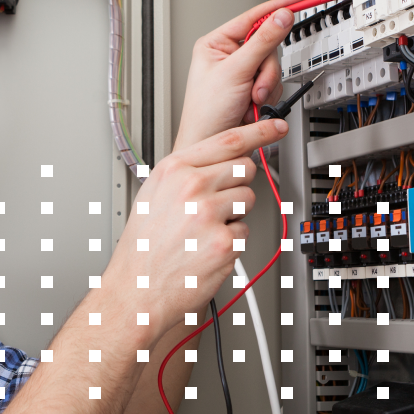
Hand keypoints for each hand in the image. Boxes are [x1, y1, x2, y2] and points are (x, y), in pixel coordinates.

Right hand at [101, 119, 288, 340]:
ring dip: (235, 215)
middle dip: (237, 184)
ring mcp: (208, 214)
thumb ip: (186, 173)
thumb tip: (222, 160)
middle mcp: (190, 187)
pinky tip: (206, 248)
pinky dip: (231, 243)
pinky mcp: (224, 242)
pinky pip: (245, 232)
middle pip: (244, 168)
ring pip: (248, 199)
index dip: (258, 131)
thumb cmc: (143, 246)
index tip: (275, 126)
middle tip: (216, 204)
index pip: (227, 140)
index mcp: (173, 170)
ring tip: (205, 229)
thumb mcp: (153, 194)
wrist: (137, 287)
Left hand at [173, 0, 306, 151]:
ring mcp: (242, 74)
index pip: (252, 18)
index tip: (297, 0)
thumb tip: (281, 16)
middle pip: (268, 46)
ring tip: (250, 101)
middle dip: (265, 71)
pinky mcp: (253, 90)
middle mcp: (229, 56)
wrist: (211, 145)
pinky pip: (275, 85)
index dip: (276, 9)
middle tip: (256, 87)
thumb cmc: (206, 112)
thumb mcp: (236, 71)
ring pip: (274, 67)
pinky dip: (269, 98)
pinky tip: (253, 108)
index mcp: (216, 44)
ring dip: (267, 87)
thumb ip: (263, 42)